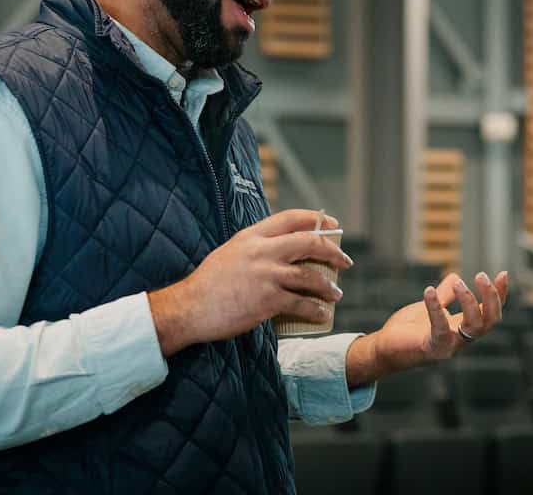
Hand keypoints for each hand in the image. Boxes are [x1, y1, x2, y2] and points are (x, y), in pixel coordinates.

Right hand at [147, 209, 349, 357]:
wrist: (189, 308)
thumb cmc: (209, 283)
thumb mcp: (231, 252)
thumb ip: (256, 248)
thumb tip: (282, 250)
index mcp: (252, 236)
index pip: (291, 218)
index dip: (316, 219)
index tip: (331, 223)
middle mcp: (262, 251)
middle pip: (309, 243)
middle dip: (332, 251)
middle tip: (343, 261)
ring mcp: (266, 275)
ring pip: (310, 275)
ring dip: (328, 286)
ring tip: (335, 294)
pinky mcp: (267, 300)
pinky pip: (301, 303)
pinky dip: (315, 310)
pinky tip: (321, 314)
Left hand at [346, 270, 507, 385]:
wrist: (383, 350)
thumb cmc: (405, 332)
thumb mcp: (427, 309)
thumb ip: (443, 296)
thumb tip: (455, 276)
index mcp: (462, 329)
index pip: (490, 313)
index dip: (500, 295)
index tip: (503, 274)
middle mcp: (460, 339)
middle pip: (490, 321)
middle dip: (491, 298)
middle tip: (481, 275)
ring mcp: (448, 346)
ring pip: (473, 326)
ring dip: (470, 302)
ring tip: (459, 282)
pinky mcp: (431, 348)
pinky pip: (440, 328)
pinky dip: (435, 308)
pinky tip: (428, 290)